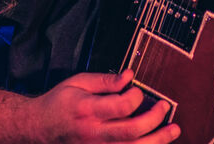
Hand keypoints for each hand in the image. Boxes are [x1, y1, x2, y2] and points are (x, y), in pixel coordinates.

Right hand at [32, 69, 179, 142]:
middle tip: (165, 107)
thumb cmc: (59, 103)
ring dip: (157, 141)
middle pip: (132, 132)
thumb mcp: (78, 82)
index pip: (122, 106)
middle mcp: (94, 134)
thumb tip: (129, 76)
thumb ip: (105, 81)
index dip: (137, 96)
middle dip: (155, 120)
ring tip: (173, 130)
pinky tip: (154, 143)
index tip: (138, 90)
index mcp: (88, 110)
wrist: (40, 129)